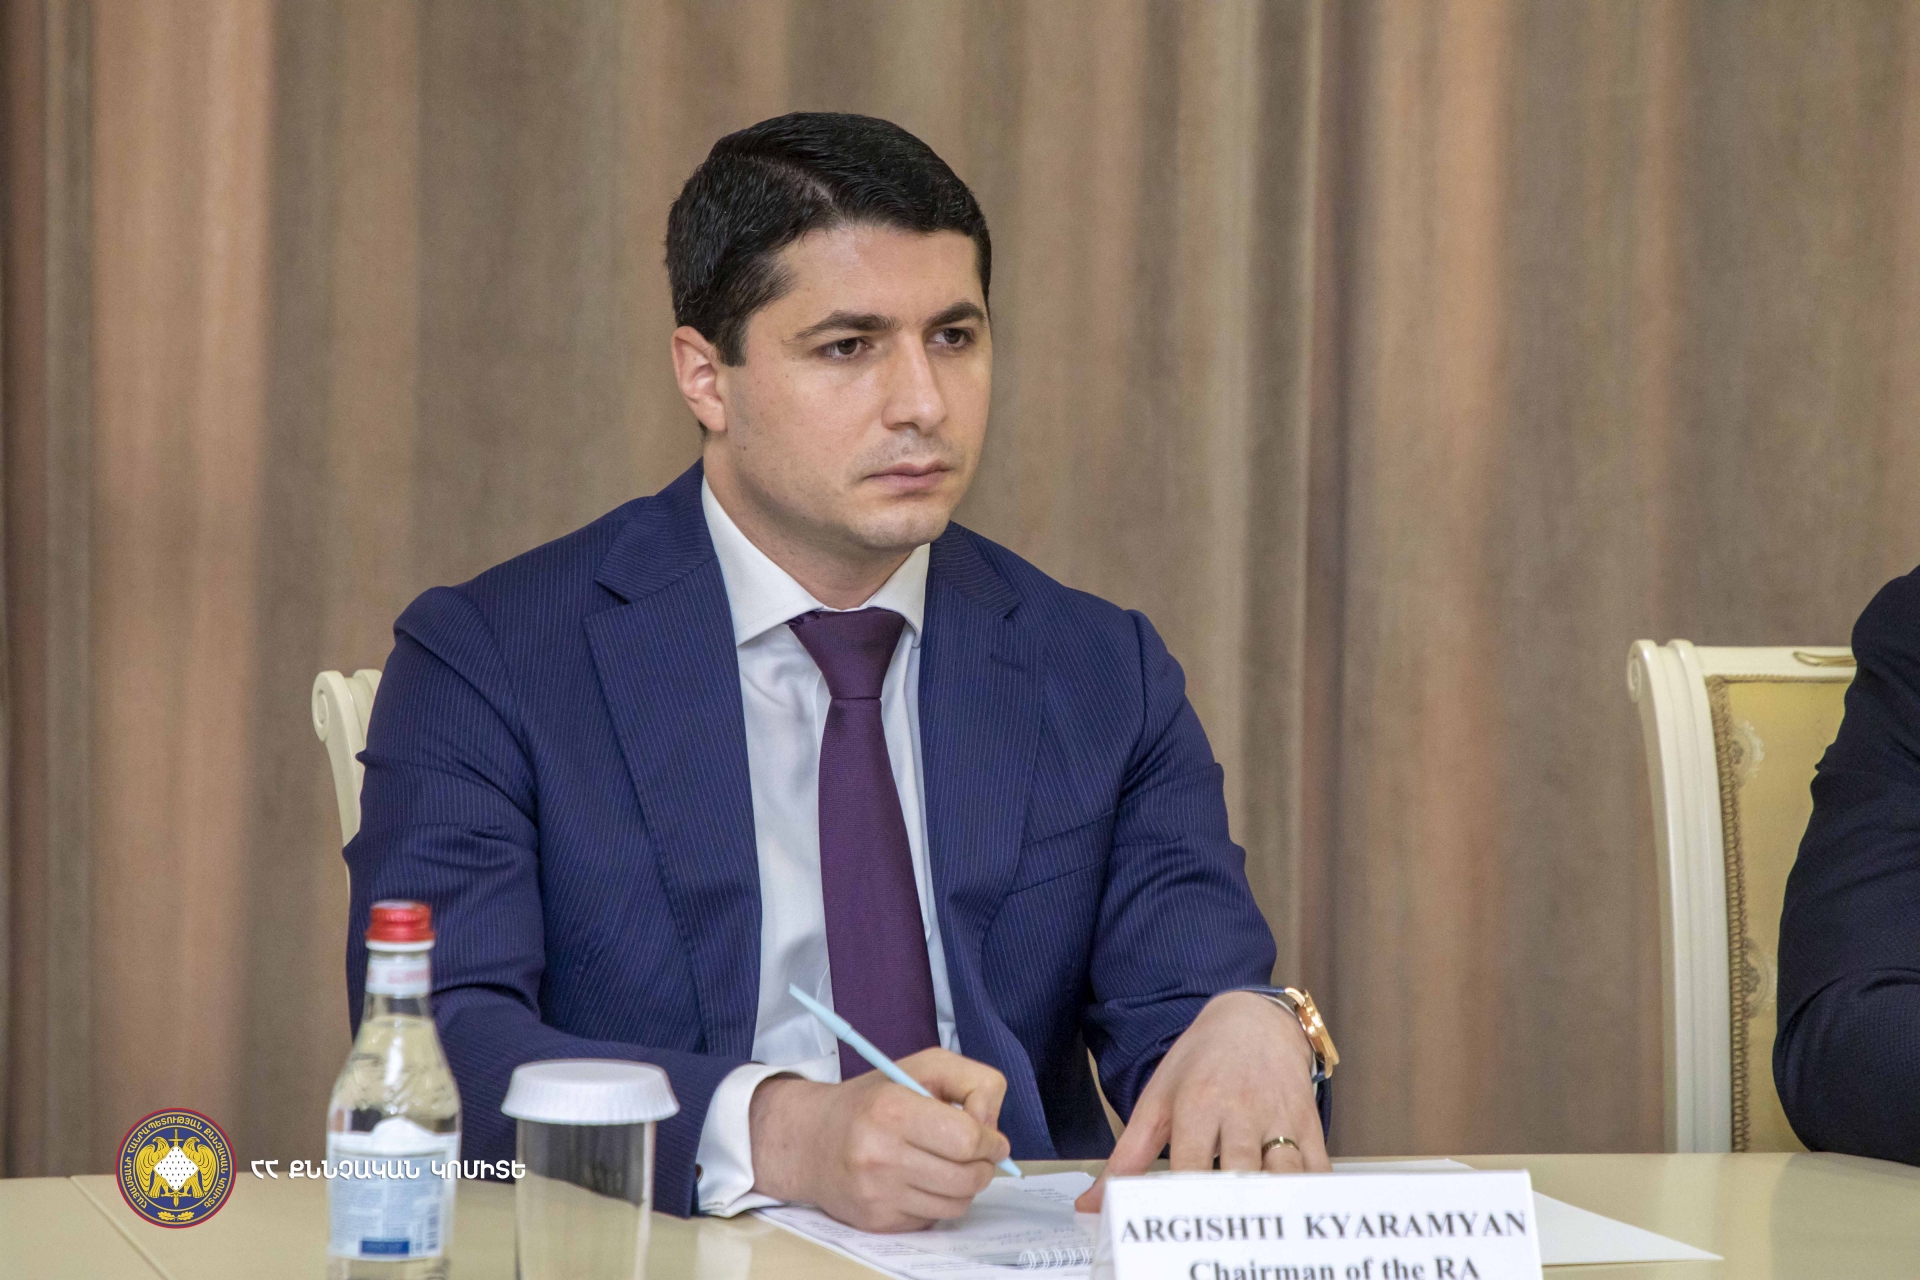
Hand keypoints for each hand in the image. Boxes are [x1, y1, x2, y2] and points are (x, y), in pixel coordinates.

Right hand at [748, 1047, 1012, 1231]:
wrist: (811, 1139)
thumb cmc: (876, 1099)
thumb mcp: (925, 1067)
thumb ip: (973, 1083)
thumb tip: (994, 1131)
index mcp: (893, 1109)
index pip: (967, 1139)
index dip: (991, 1141)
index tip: (992, 1138)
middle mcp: (880, 1154)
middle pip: (968, 1177)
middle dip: (985, 1166)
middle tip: (979, 1154)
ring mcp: (877, 1193)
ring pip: (957, 1204)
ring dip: (966, 1186)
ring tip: (951, 1165)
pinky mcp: (877, 1221)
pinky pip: (933, 1219)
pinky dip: (939, 1201)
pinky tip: (923, 1181)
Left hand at [1075, 990, 1328, 1211]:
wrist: (1252, 1020)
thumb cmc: (1199, 1065)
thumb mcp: (1157, 1100)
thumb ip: (1126, 1158)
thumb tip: (1089, 1204)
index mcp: (1197, 1104)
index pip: (1191, 1164)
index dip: (1187, 1200)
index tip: (1179, 1229)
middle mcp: (1240, 1110)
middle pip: (1241, 1171)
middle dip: (1233, 1206)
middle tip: (1222, 1236)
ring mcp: (1278, 1116)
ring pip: (1285, 1172)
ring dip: (1276, 1204)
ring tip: (1261, 1228)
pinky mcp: (1308, 1122)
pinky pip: (1318, 1168)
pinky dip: (1313, 1195)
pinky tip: (1300, 1215)